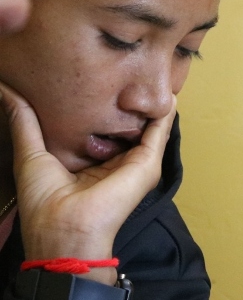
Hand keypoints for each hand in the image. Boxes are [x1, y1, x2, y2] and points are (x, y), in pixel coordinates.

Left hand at [0, 80, 174, 284]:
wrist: (64, 229)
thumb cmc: (45, 202)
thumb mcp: (31, 153)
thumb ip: (25, 122)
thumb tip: (6, 89)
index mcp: (91, 164)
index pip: (102, 130)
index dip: (102, 107)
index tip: (100, 79)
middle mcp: (116, 163)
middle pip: (127, 127)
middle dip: (130, 103)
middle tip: (133, 70)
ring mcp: (135, 164)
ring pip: (146, 127)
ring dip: (150, 105)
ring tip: (154, 75)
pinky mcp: (147, 164)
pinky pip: (159, 132)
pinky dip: (165, 114)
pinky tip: (169, 94)